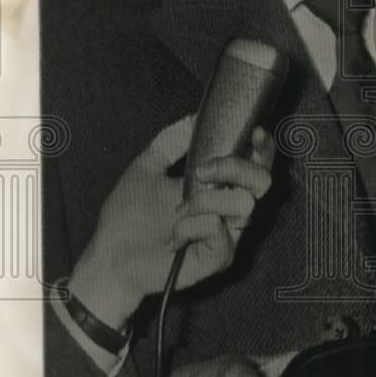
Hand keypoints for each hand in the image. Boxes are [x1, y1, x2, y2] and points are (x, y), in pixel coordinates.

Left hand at [69, 117, 273, 330]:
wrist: (113, 258)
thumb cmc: (128, 218)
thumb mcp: (147, 167)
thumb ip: (171, 140)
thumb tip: (193, 118)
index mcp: (218, 186)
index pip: (255, 165)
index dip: (263, 148)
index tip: (252, 132)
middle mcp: (229, 209)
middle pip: (262, 181)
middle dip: (233, 167)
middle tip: (200, 172)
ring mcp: (229, 235)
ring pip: (243, 203)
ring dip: (203, 201)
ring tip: (176, 213)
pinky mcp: (221, 257)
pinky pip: (217, 227)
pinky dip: (189, 226)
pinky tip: (173, 237)